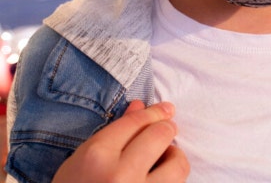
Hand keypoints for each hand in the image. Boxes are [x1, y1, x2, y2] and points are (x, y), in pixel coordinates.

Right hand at [53, 100, 189, 182]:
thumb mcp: (81, 162)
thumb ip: (113, 134)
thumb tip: (141, 107)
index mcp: (97, 158)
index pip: (135, 123)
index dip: (154, 112)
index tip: (165, 109)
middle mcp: (121, 175)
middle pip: (160, 136)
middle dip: (166, 129)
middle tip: (166, 130)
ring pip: (178, 165)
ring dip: (174, 157)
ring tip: (164, 160)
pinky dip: (171, 180)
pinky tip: (158, 179)